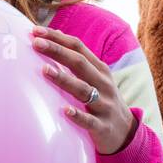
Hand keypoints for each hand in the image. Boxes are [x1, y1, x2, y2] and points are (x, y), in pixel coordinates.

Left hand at [30, 24, 136, 154]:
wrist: (126, 132)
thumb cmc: (103, 100)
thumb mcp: (96, 78)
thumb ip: (78, 60)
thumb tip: (55, 35)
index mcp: (100, 70)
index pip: (78, 48)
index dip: (58, 38)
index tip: (36, 31)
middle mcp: (103, 84)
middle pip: (80, 63)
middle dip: (58, 51)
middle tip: (36, 43)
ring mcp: (104, 105)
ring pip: (83, 89)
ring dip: (64, 79)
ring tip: (44, 70)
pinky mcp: (103, 126)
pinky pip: (89, 121)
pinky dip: (78, 115)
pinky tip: (65, 111)